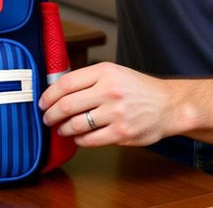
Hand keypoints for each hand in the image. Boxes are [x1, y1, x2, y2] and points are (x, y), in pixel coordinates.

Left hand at [39, 62, 180, 147]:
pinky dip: (79, 140)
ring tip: (61, 129)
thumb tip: (59, 90)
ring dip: (63, 129)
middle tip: (47, 118)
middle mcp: (110, 91)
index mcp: (105, 72)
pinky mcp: (121, 133)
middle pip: (66, 105)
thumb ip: (90, 79)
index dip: (49, 95)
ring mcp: (116, 113)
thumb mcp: (115, 73)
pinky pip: (90, 139)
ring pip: (75, 124)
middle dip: (51, 115)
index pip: (66, 83)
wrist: (169, 105)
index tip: (43, 102)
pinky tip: (78, 137)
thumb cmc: (139, 89)